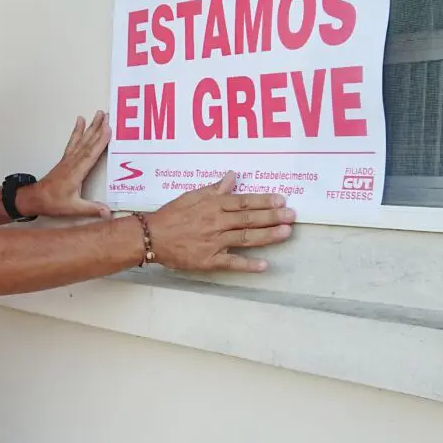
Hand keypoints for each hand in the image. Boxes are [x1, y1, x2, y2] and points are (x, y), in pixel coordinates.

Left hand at [17, 112, 112, 219]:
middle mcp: (72, 163)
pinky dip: (78, 131)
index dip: (100, 142)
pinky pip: (73, 142)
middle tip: (106, 114)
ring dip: (90, 127)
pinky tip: (80, 122)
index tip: (108, 129)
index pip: (90, 154)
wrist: (35, 198)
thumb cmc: (53, 202)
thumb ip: (91, 209)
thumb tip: (108, 212)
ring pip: (81, 140)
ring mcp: (68, 159)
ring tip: (97, 114)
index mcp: (76, 173)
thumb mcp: (73, 208)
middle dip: (97, 128)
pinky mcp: (66, 159)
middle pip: (87, 143)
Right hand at [144, 173, 293, 272]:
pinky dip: (248, 265)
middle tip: (292, 215)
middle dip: (272, 217)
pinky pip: (231, 263)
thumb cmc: (171, 215)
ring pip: (245, 238)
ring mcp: (214, 242)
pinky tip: (264, 265)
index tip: (281, 200)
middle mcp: (216, 222)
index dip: (263, 201)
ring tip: (286, 233)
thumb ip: (214, 188)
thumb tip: (232, 176)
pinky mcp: (209, 260)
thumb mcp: (191, 196)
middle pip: (249, 219)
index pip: (243, 201)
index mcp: (213, 205)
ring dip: (268, 236)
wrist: (151, 236)